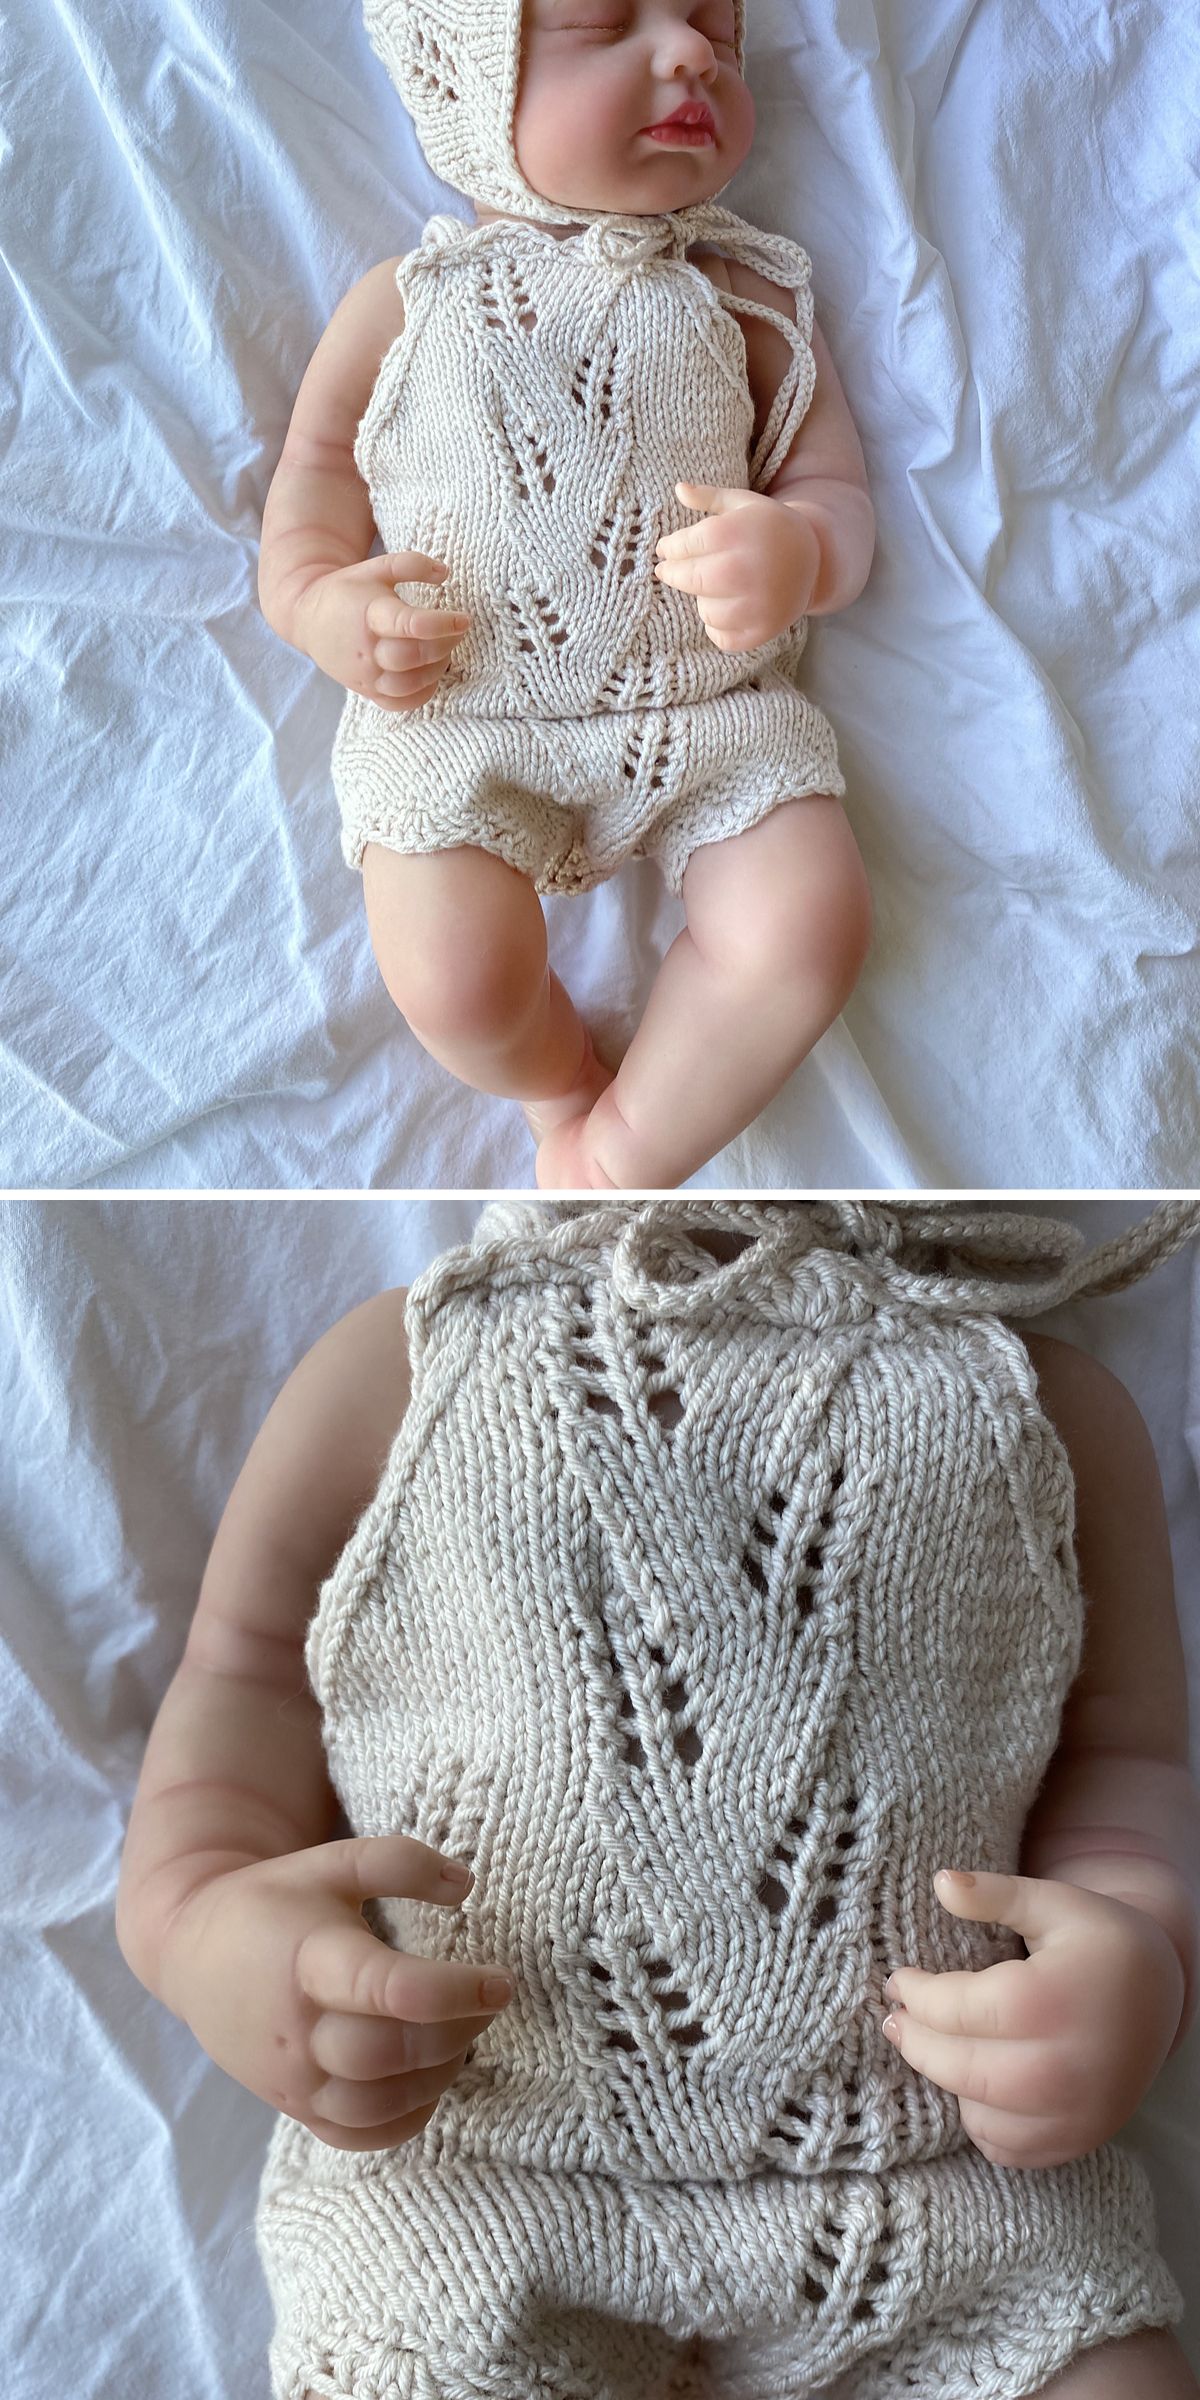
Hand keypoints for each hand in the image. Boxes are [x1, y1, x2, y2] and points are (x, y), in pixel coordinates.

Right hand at [157, 1833, 512, 2151]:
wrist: (197, 1953)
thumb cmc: (275, 1902)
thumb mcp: (333, 1862)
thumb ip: (401, 1863)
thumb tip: (466, 1884)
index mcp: (309, 1959)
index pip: (386, 1989)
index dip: (453, 1990)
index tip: (500, 1980)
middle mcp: (297, 2029)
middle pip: (387, 2055)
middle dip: (456, 2033)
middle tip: (488, 2002)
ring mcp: (292, 2079)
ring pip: (376, 2105)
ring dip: (438, 2076)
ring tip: (462, 2033)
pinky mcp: (293, 2107)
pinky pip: (357, 2136)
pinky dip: (405, 2118)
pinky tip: (428, 2076)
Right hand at [293, 551, 471, 711]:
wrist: (309, 619)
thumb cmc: (349, 591)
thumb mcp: (376, 567)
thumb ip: (411, 564)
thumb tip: (446, 573)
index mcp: (369, 614)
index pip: (409, 624)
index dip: (442, 624)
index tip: (463, 618)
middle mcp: (366, 649)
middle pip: (412, 657)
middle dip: (443, 646)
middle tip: (456, 632)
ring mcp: (365, 675)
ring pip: (408, 684)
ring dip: (436, 670)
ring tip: (444, 650)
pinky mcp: (367, 691)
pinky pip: (400, 703)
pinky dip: (423, 693)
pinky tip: (430, 673)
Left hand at [653, 480, 820, 651]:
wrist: (815, 559)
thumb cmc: (769, 528)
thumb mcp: (744, 504)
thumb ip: (709, 497)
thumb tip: (679, 489)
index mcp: (739, 533)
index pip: (687, 544)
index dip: (670, 548)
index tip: (664, 550)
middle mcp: (747, 569)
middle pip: (691, 578)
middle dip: (673, 574)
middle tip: (666, 570)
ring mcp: (757, 604)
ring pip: (705, 610)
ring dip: (703, 599)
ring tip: (713, 587)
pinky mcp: (763, 631)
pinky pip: (721, 637)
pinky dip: (718, 626)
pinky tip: (726, 610)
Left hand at [881, 1867, 1185, 2168]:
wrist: (1163, 1996)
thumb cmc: (1101, 1943)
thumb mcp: (1054, 1903)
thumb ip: (995, 1893)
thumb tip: (941, 1883)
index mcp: (1049, 2001)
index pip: (952, 2009)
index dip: (914, 1993)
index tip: (898, 1980)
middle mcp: (1062, 2068)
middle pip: (956, 2067)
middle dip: (915, 2041)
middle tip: (895, 2020)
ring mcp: (1074, 2113)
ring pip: (976, 2115)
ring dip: (947, 2083)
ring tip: (935, 2048)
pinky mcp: (1079, 2140)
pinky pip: (1007, 2149)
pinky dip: (982, 2122)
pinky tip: (977, 2086)